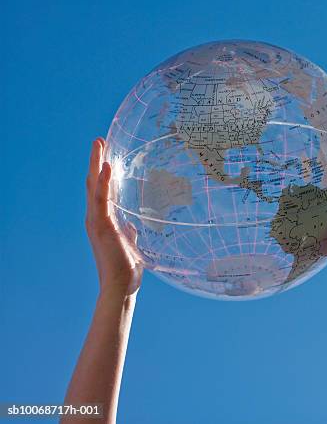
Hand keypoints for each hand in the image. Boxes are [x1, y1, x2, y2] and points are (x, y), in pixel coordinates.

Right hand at [85, 138, 141, 297]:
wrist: (122, 286)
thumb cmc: (126, 269)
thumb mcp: (131, 244)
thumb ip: (130, 233)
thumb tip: (133, 226)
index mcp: (103, 221)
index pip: (101, 190)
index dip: (102, 171)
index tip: (106, 153)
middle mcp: (96, 218)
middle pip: (94, 183)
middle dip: (96, 161)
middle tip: (99, 140)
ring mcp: (97, 221)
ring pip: (94, 186)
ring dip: (96, 164)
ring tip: (99, 144)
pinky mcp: (102, 226)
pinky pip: (101, 199)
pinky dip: (103, 182)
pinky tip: (106, 167)